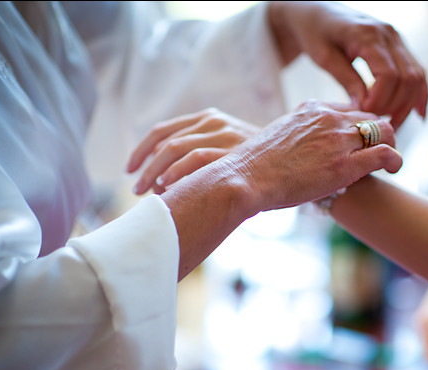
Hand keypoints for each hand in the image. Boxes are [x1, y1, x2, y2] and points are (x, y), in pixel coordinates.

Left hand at [127, 108, 259, 194]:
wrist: (297, 158)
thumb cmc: (260, 163)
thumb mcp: (229, 150)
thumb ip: (202, 155)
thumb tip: (164, 180)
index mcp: (209, 118)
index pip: (163, 130)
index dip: (142, 150)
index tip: (130, 168)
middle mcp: (214, 122)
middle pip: (165, 141)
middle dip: (145, 166)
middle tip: (135, 188)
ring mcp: (225, 134)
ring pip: (176, 149)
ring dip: (156, 173)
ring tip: (147, 193)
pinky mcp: (235, 150)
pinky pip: (197, 159)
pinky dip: (178, 174)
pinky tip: (168, 188)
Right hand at [163, 100, 401, 212]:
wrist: (244, 179)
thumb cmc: (254, 167)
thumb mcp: (277, 138)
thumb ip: (297, 136)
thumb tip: (301, 151)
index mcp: (311, 108)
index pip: (348, 108)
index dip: (358, 124)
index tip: (360, 139)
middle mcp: (329, 118)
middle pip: (370, 116)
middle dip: (379, 132)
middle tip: (380, 150)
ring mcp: (338, 140)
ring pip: (384, 130)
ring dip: (390, 144)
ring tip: (390, 162)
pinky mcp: (345, 166)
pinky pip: (385, 154)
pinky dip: (395, 159)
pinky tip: (395, 168)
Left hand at [269, 1, 427, 129]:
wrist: (317, 12)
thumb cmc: (315, 32)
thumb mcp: (324, 57)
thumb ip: (346, 80)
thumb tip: (364, 107)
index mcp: (369, 34)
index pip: (389, 75)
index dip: (380, 100)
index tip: (363, 114)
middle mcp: (389, 34)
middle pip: (408, 79)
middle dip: (394, 107)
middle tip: (376, 123)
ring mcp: (398, 39)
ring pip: (417, 77)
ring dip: (407, 105)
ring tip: (391, 124)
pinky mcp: (399, 46)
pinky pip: (418, 72)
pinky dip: (419, 95)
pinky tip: (418, 114)